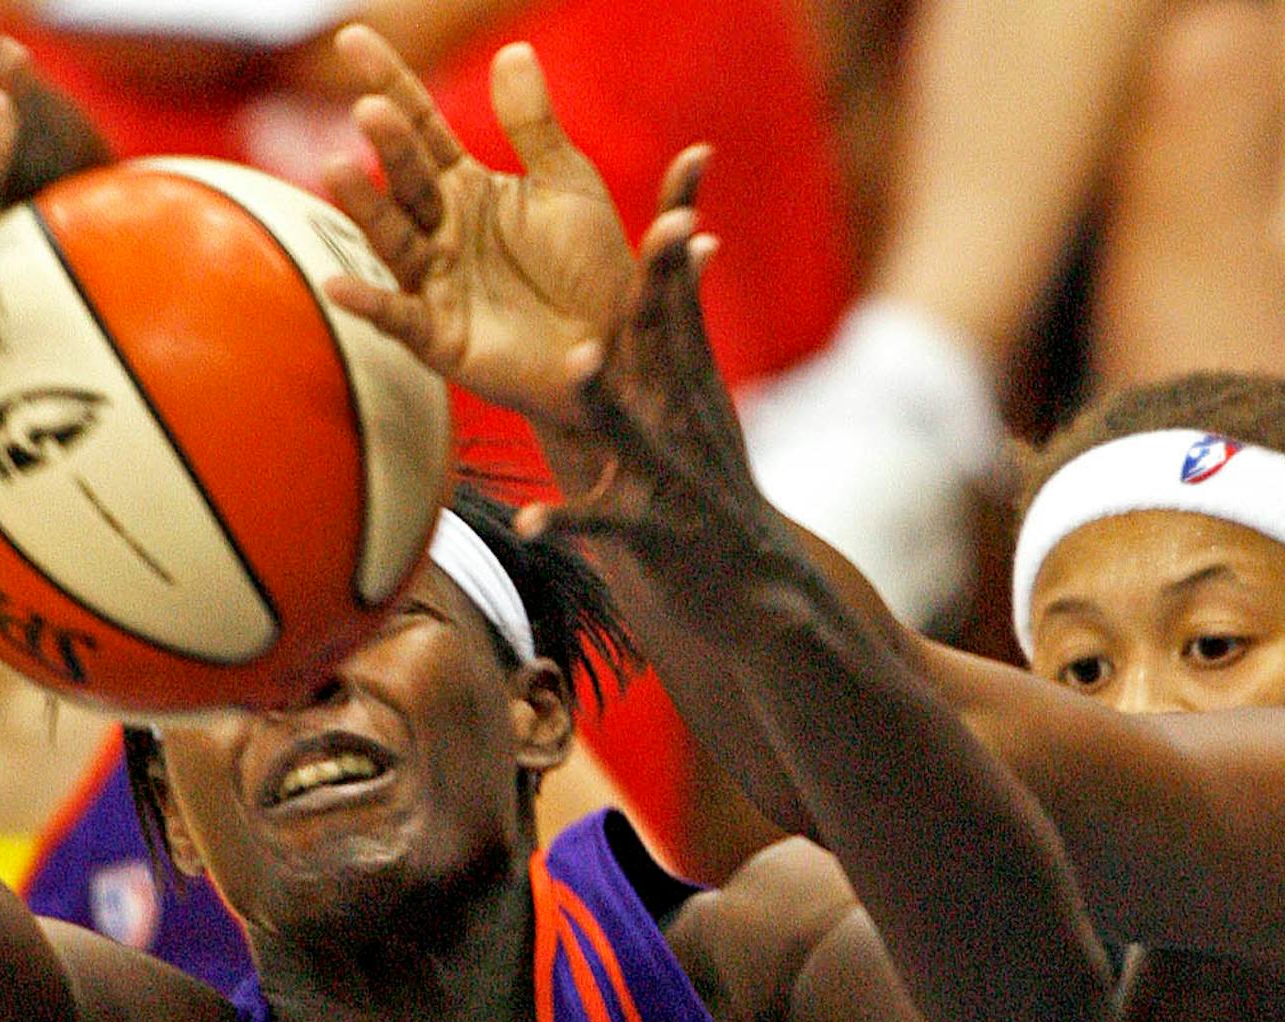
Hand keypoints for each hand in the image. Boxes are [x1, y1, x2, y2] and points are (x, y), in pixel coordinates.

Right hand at [320, 25, 634, 431]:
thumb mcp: (568, 187)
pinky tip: (340, 285)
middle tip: (370, 110)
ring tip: (336, 165)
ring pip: (393, 239)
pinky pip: (399, 318)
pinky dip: (370, 304)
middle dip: (388, 146)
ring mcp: (436, 283)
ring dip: (365, 206)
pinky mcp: (441, 337)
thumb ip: (534, 126)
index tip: (353, 36)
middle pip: (407, 179)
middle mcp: (441, 231)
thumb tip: (513, 50)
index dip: (390, 82)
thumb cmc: (591, 267)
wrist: (616, 350)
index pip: (422, 127)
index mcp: (467, 188)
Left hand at [519, 172, 815, 636]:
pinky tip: (530, 523)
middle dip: (664, 290)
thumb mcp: (705, 400)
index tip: (688, 171)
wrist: (754, 587)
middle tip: (661, 234)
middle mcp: (685, 420)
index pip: (683, 303)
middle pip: (672, 346)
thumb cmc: (714, 486)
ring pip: (632, 429)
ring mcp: (670, 475)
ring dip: (607, 397)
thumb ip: (687, 323)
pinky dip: (566, 521)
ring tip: (579, 365)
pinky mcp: (651, 532)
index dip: (678, 242)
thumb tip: (696, 238)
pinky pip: (601, 523)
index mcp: (690, 385)